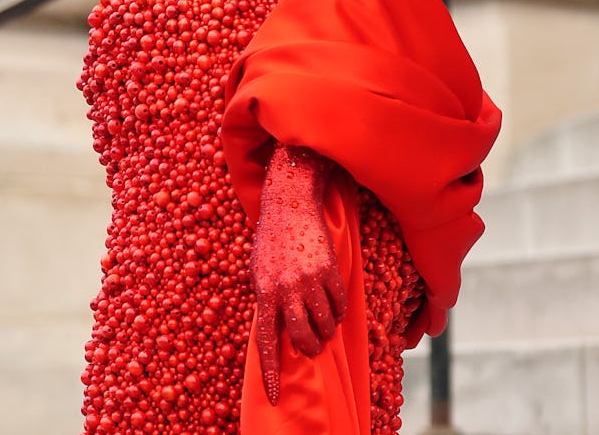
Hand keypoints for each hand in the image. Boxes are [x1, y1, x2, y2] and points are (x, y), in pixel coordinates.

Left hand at [250, 145, 347, 404]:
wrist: (291, 204)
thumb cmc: (272, 241)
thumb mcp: (258, 272)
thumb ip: (267, 302)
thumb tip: (276, 333)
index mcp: (265, 292)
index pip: (267, 342)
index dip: (271, 371)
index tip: (274, 396)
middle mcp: (286, 288)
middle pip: (302, 338)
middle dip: (310, 348)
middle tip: (312, 346)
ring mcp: (309, 279)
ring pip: (325, 324)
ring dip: (327, 330)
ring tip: (323, 322)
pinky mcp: (329, 269)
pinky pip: (340, 304)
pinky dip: (338, 311)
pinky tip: (333, 304)